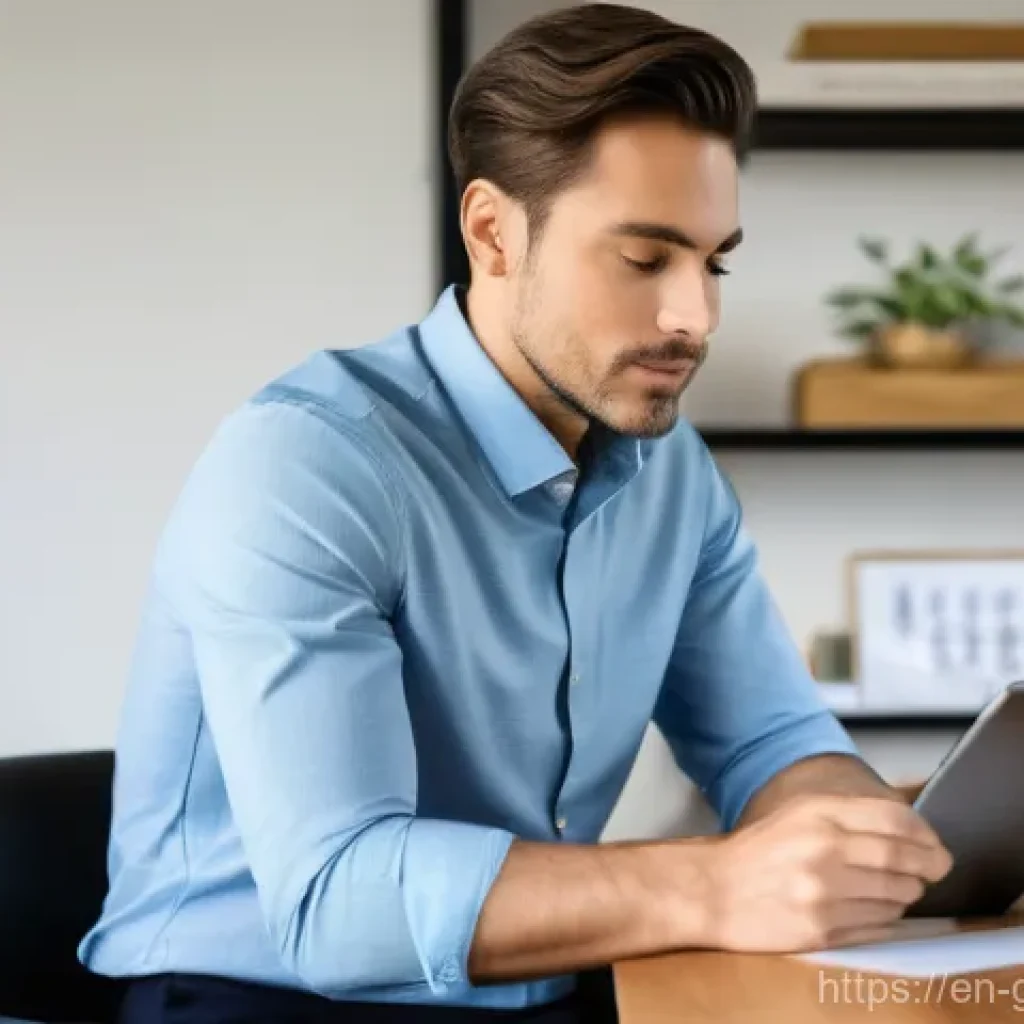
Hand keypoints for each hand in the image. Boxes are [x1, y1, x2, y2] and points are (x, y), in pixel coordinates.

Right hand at [701, 794, 952, 952]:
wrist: (714, 890)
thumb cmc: (758, 851)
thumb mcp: (799, 814)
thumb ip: (850, 815)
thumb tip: (910, 830)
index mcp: (818, 814)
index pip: (896, 820)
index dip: (926, 834)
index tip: (935, 845)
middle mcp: (824, 850)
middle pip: (902, 859)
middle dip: (927, 867)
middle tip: (933, 871)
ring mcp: (824, 892)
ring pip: (895, 896)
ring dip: (905, 895)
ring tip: (895, 890)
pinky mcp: (822, 928)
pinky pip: (877, 926)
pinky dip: (886, 919)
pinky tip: (874, 910)